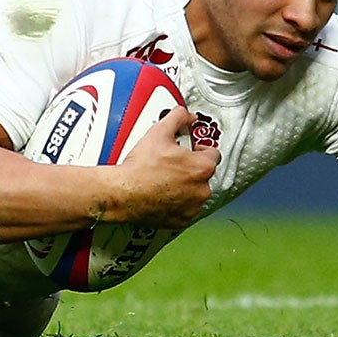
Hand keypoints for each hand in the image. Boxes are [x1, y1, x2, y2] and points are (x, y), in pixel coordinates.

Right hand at [104, 106, 216, 229]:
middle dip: (192, 168)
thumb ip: (177, 118)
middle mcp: (202, 190)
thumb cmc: (141, 167)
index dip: (200, 149)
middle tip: (172, 163)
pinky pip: (186, 209)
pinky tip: (163, 194)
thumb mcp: (159, 133)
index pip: (213, 154)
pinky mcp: (182, 221)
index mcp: (202, 168)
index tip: (190, 149)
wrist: (124, 193)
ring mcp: (192, 207)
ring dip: (186, 186)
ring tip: (166, 179)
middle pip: (204, 174)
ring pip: (196, 192)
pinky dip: (178, 203)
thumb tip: (186, 115)